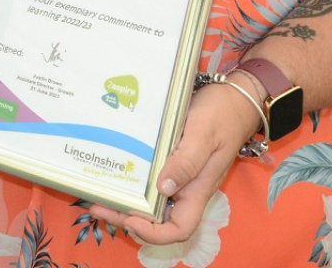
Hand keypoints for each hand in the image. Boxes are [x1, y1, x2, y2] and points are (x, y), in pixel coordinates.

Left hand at [86, 82, 261, 244]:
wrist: (233, 98)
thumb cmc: (221, 115)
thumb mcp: (203, 135)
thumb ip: (186, 162)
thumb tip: (164, 188)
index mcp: (198, 189)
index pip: (180, 228)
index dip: (155, 233)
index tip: (131, 218)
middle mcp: (187, 189)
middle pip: (158, 220)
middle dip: (127, 219)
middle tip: (98, 207)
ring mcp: (179, 177)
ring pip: (152, 203)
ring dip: (126, 204)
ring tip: (99, 197)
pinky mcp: (171, 164)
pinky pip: (151, 183)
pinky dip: (133, 185)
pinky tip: (116, 174)